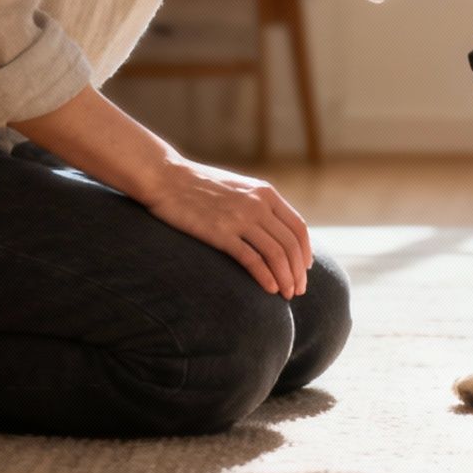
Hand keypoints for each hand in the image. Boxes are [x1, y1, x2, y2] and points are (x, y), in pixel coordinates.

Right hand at [131, 155, 311, 297]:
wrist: (167, 177)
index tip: (304, 270)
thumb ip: (259, 205)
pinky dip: (265, 276)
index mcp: (265, 193)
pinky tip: (269, 289)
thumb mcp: (239, 188)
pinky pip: (251, 259)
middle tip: (298, 291)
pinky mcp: (220, 232)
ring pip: (276, 254)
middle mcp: (258, 204)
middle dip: (297, 272)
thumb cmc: (201, 186)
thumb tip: (275, 231)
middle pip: (290, 244)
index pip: (298, 227)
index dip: (305, 252)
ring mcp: (240, 218)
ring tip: (286, 295)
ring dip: (285, 278)